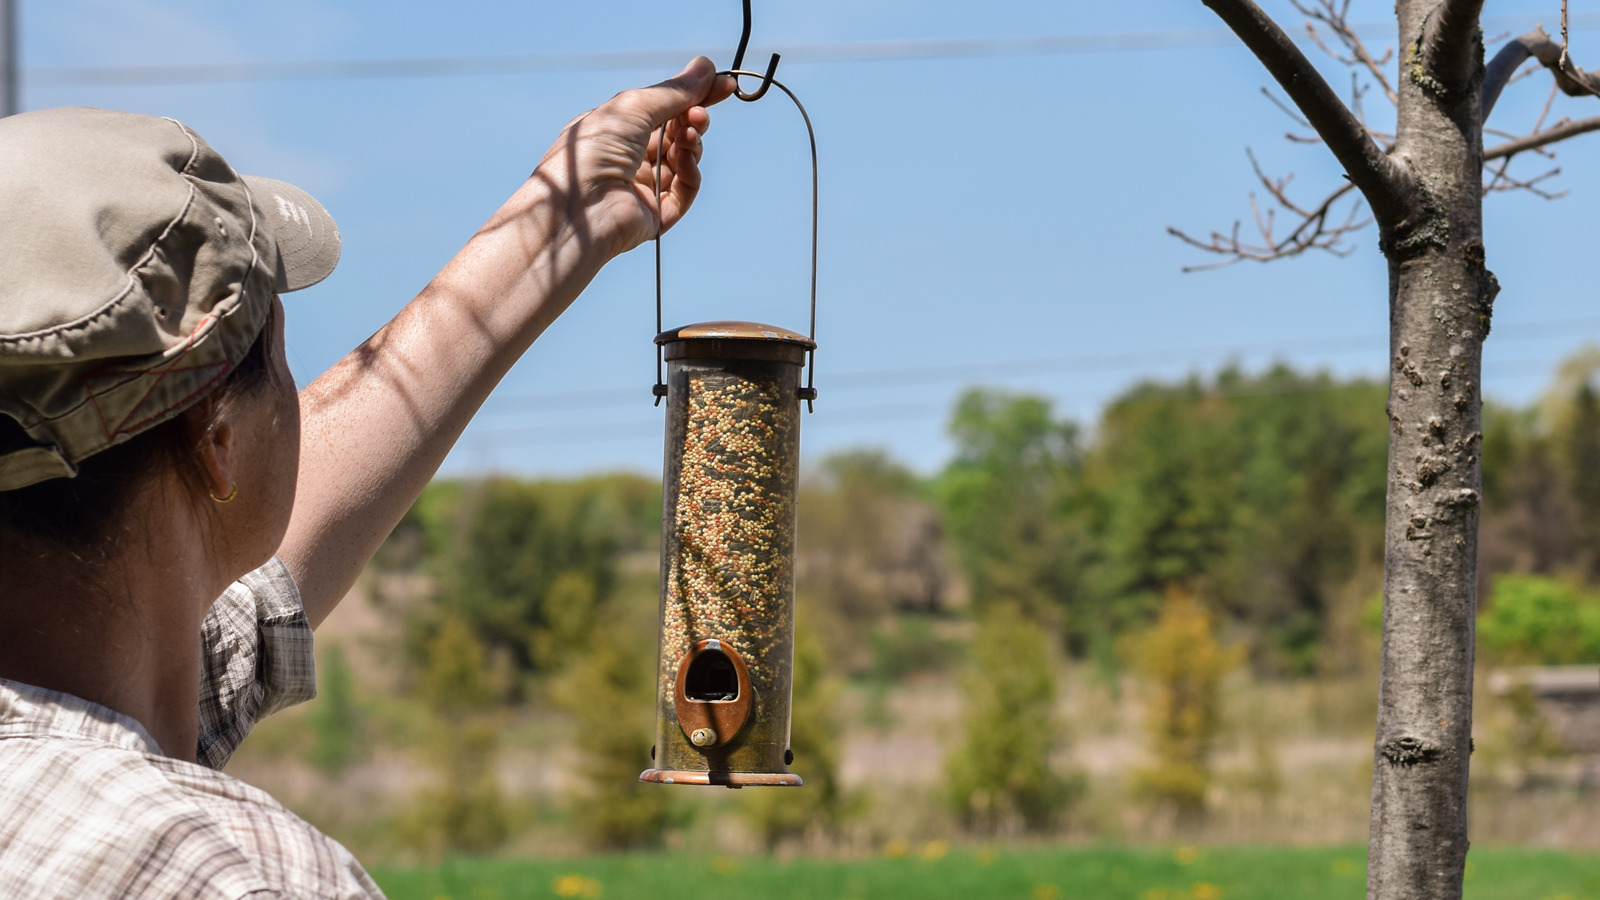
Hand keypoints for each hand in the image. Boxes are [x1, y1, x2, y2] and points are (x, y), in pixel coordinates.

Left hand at [531, 57, 736, 257]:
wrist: (579, 205)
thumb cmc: (592, 150)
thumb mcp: (634, 107)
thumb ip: (675, 91)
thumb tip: (706, 66)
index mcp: (614, 130)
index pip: (661, 109)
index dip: (692, 96)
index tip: (723, 84)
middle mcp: (627, 158)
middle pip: (674, 134)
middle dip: (693, 119)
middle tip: (701, 113)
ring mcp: (641, 188)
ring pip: (683, 161)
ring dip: (691, 143)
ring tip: (690, 134)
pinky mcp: (656, 214)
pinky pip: (684, 191)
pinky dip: (690, 172)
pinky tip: (686, 159)